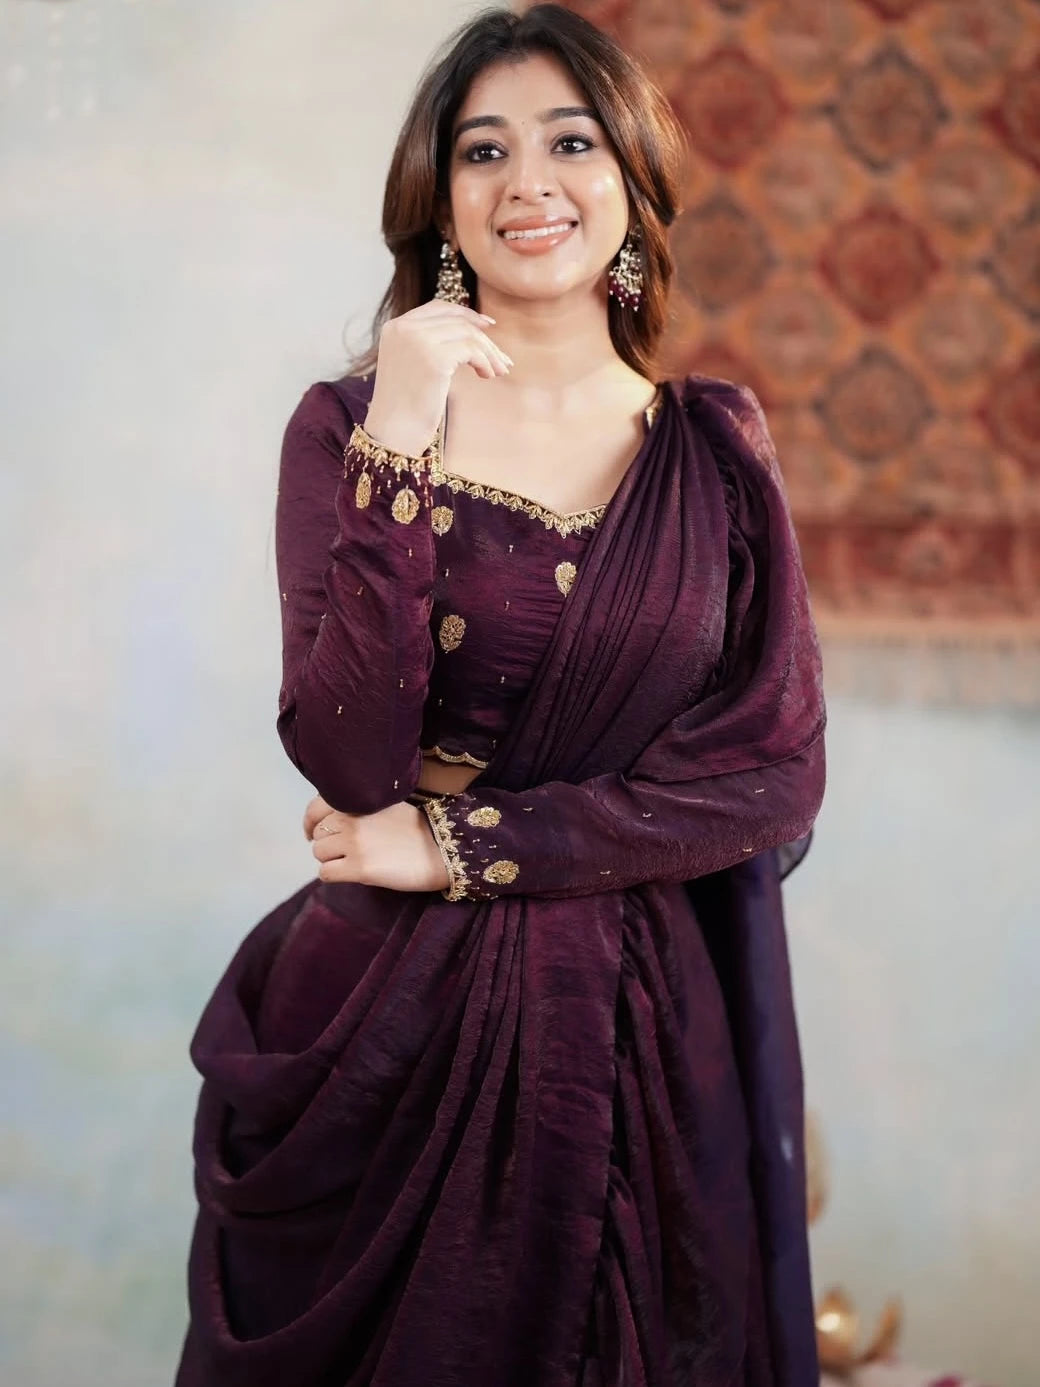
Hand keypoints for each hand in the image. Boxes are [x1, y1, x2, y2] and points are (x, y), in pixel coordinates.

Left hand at [303, 793, 450, 894]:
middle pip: (318, 836)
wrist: (441, 849)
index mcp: (356, 800)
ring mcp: (353, 844)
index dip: (311, 824)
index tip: (313, 834)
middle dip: (327, 845)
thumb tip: (330, 819)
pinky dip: (334, 875)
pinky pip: (325, 874)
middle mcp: (350, 819)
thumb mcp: (385, 804)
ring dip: (332, 860)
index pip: (315, 810)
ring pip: (319, 854)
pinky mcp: (358, 869)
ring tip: (353, 862)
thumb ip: (358, 806)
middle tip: (344, 852)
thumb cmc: (416, 828)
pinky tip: (352, 874)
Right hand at [363, 299, 512, 456]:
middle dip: (484, 339)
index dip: (466, 313)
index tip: (488, 325)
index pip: (437, 307)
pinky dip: (485, 362)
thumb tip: (471, 333)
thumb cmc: (404, 407)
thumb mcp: (411, 365)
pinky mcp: (435, 358)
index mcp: (395, 327)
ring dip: (489, 353)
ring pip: (468, 334)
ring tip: (498, 371)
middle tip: (502, 360)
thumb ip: (429, 345)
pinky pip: (472, 350)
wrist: (391, 433)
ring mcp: (418, 341)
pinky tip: (488, 376)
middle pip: (457, 320)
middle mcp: (404, 328)